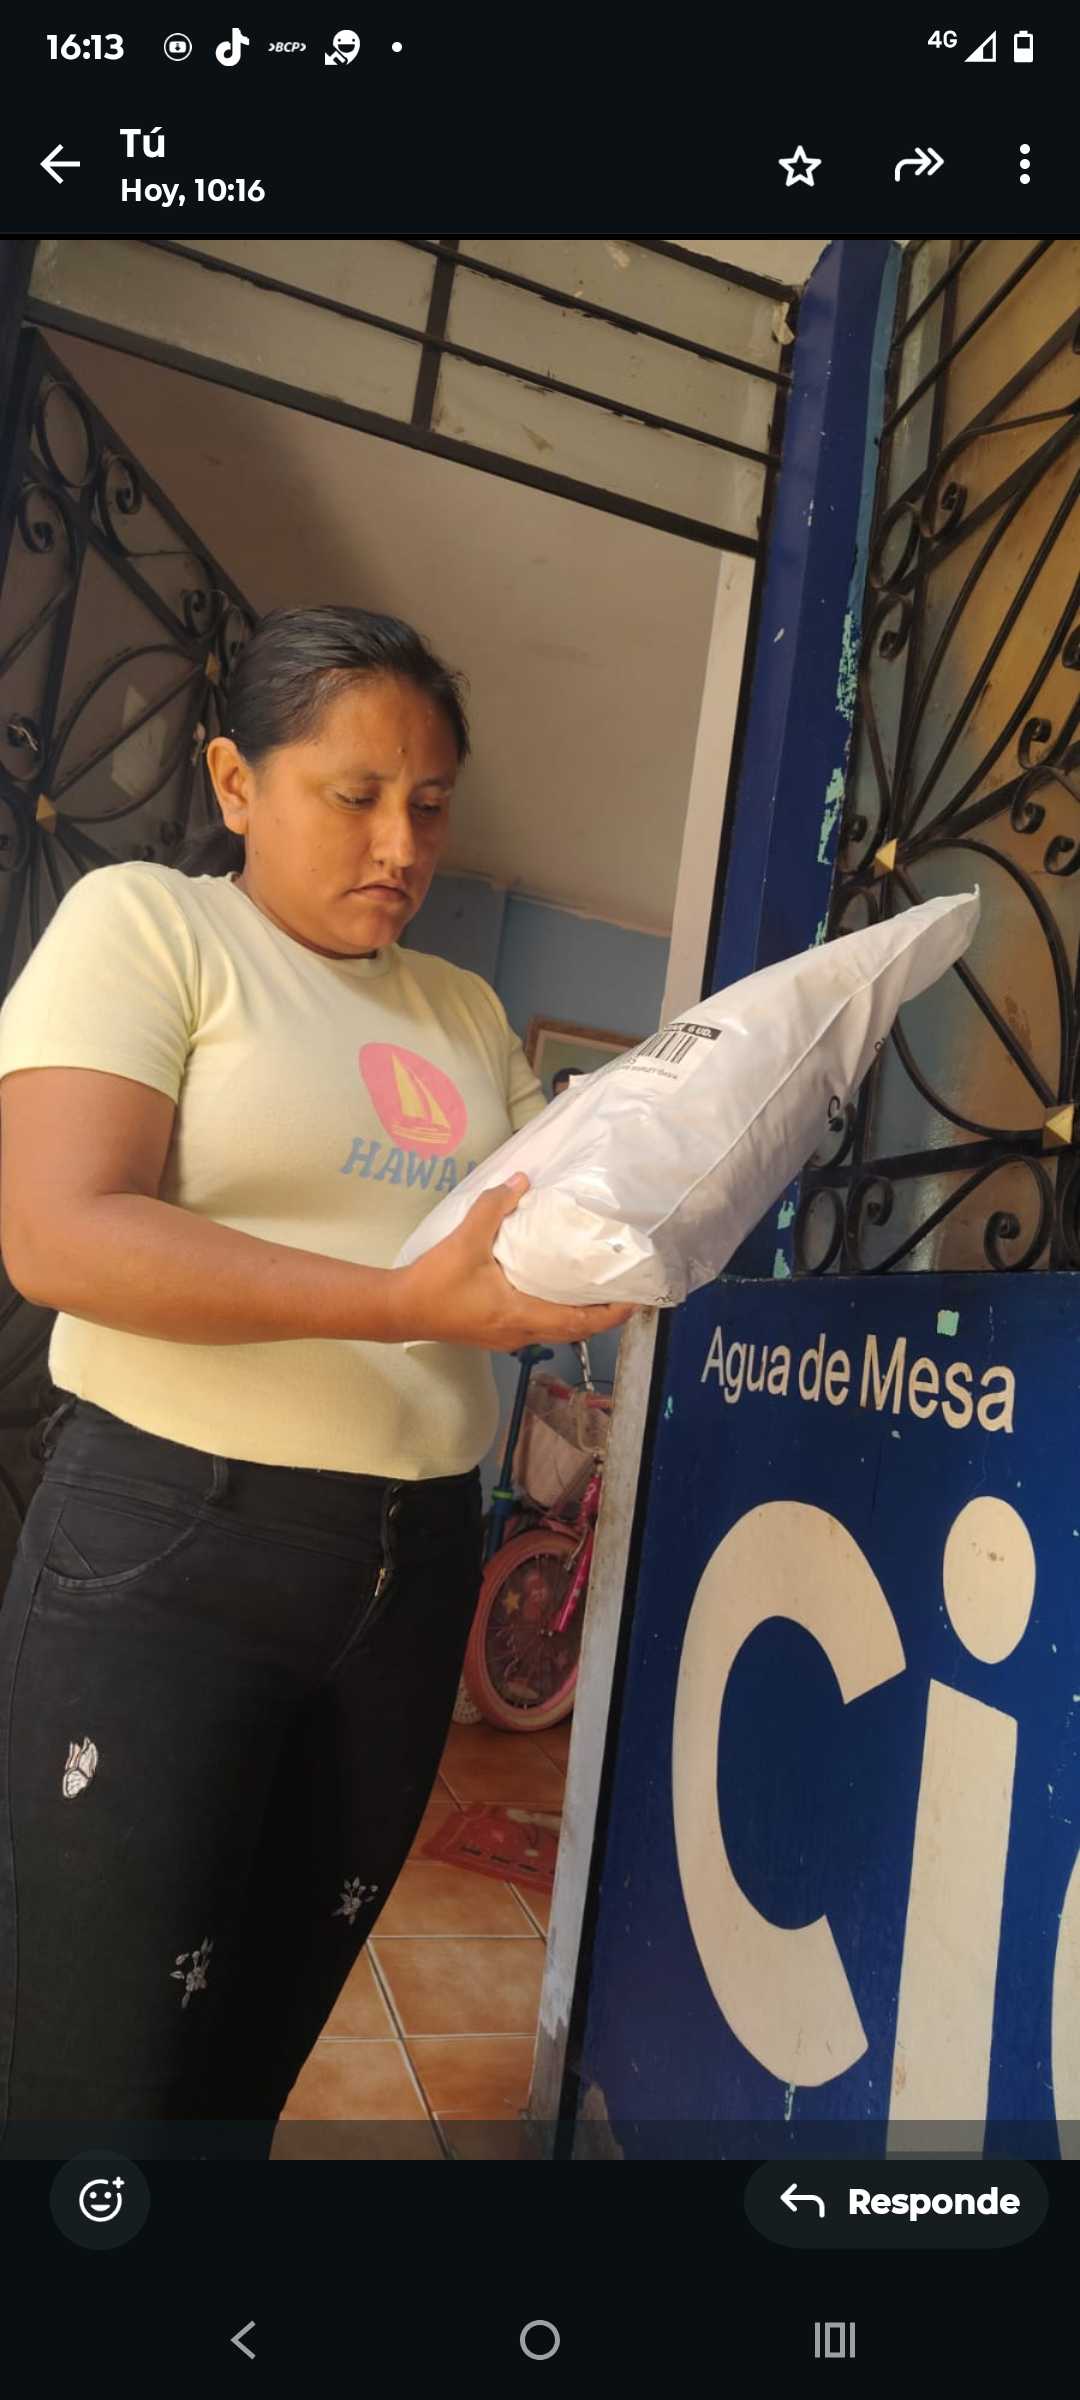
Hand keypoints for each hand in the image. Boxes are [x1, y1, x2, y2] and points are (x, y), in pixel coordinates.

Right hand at [390, 1175, 638, 1350]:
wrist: (397, 1309)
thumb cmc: (435, 1282)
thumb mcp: (466, 1240)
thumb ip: (493, 1207)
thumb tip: (521, 1180)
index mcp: (522, 1315)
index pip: (580, 1323)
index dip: (612, 1314)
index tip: (636, 1299)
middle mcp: (521, 1333)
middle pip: (574, 1331)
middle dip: (602, 1314)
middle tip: (622, 1289)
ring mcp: (507, 1337)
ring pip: (556, 1330)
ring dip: (579, 1315)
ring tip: (595, 1289)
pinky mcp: (495, 1333)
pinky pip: (538, 1326)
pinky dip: (556, 1312)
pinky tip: (554, 1290)